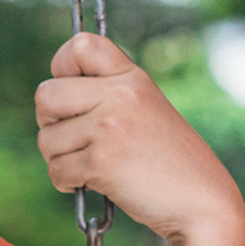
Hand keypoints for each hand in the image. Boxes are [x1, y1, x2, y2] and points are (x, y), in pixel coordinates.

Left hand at [35, 34, 244, 245]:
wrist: (199, 200)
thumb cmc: (166, 160)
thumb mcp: (144, 109)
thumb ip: (105, 95)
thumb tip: (48, 96)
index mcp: (131, 77)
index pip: (79, 45)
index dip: (61, 67)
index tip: (70, 92)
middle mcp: (120, 94)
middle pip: (45, 94)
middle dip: (50, 123)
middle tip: (73, 138)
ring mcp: (109, 127)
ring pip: (46, 138)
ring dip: (60, 159)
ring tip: (92, 165)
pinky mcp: (101, 161)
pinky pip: (56, 169)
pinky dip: (67, 182)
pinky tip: (92, 182)